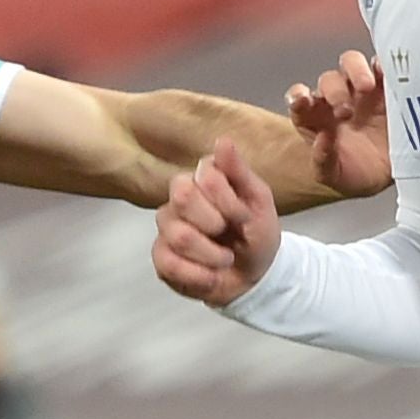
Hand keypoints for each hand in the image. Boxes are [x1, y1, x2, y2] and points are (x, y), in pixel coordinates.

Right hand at [154, 139, 281, 307]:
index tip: (243, 217)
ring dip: (212, 255)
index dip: (227, 201)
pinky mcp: (161, 256)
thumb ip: (239, 171)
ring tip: (225, 260)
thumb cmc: (256, 234)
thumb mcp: (258, 202)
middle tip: (227, 233)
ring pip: (179, 235)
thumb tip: (223, 141)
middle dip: (213, 223)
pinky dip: (198, 276)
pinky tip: (211, 276)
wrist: (254, 277)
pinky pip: (169, 263)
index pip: (205, 175)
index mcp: (204, 178)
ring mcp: (168, 227)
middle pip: (182, 197)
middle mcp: (180, 197)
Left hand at [287, 47, 392, 199]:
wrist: (392, 176)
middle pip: (328, 80)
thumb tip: (321, 139)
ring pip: (352, 64)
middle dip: (333, 91)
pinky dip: (383, 64)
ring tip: (366, 88)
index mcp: (316, 117)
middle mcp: (336, 98)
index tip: (302, 101)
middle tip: (345, 111)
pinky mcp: (387, 86)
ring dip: (356, 71)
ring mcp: (362, 89)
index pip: (300, 100)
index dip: (298, 97)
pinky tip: (386, 73)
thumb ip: (323, 160)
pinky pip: (383, 66)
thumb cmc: (356, 174)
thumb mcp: (335, 176)